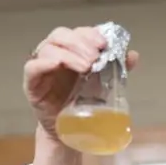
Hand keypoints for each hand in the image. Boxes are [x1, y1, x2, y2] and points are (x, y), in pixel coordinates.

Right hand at [23, 26, 139, 139]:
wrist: (74, 131)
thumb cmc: (87, 104)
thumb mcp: (105, 84)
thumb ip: (118, 68)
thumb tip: (133, 55)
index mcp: (73, 51)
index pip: (78, 33)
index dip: (90, 34)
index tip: (104, 44)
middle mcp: (56, 54)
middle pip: (61, 35)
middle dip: (80, 43)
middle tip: (95, 58)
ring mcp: (43, 68)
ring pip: (48, 48)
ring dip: (68, 54)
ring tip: (85, 66)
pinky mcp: (32, 84)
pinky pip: (32, 68)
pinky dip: (44, 63)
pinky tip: (57, 64)